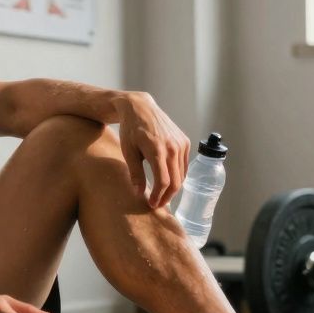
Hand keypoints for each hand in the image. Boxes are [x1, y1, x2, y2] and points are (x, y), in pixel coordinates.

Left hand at [114, 92, 190, 210]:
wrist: (140, 108)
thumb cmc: (130, 129)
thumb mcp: (128, 151)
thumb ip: (135, 173)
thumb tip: (139, 193)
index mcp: (157, 150)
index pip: (163, 181)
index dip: (158, 196)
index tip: (151, 204)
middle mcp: (173, 147)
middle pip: (176, 181)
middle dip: (167, 196)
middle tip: (157, 204)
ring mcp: (181, 144)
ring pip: (182, 175)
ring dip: (173, 188)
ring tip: (162, 195)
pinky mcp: (185, 141)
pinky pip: (184, 165)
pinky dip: (178, 176)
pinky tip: (168, 181)